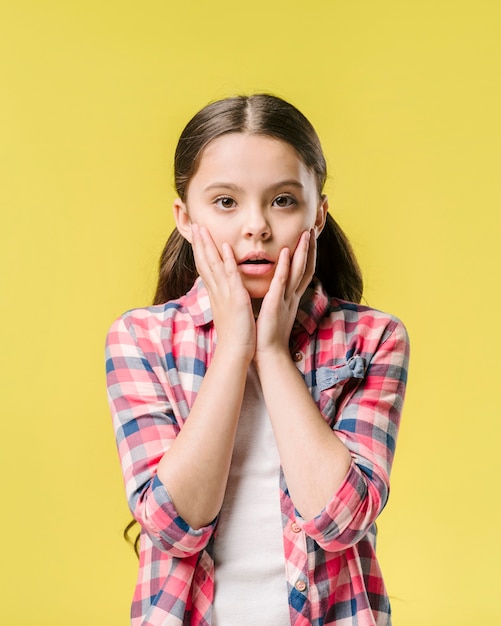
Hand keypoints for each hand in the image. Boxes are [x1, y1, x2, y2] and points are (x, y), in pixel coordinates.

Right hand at [191, 224, 255, 361]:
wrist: (235, 352)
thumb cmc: (235, 335)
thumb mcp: (228, 311)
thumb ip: (225, 299)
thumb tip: (223, 293)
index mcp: (216, 294)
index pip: (205, 267)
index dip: (200, 251)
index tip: (197, 236)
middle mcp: (217, 291)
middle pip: (204, 262)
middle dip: (199, 243)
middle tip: (194, 225)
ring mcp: (225, 294)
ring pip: (213, 265)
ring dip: (208, 246)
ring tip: (202, 229)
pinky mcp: (236, 298)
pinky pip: (231, 275)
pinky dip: (227, 261)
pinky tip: (224, 247)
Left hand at [254, 229, 315, 361]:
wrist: (267, 355)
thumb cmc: (267, 336)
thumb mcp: (274, 313)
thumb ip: (275, 300)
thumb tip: (272, 292)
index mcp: (290, 299)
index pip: (302, 273)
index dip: (306, 256)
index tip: (308, 240)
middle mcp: (292, 297)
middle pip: (305, 268)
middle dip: (310, 249)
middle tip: (312, 230)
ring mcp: (286, 299)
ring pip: (298, 271)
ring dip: (302, 252)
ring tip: (306, 234)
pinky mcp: (276, 303)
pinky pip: (282, 282)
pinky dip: (285, 266)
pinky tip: (286, 252)